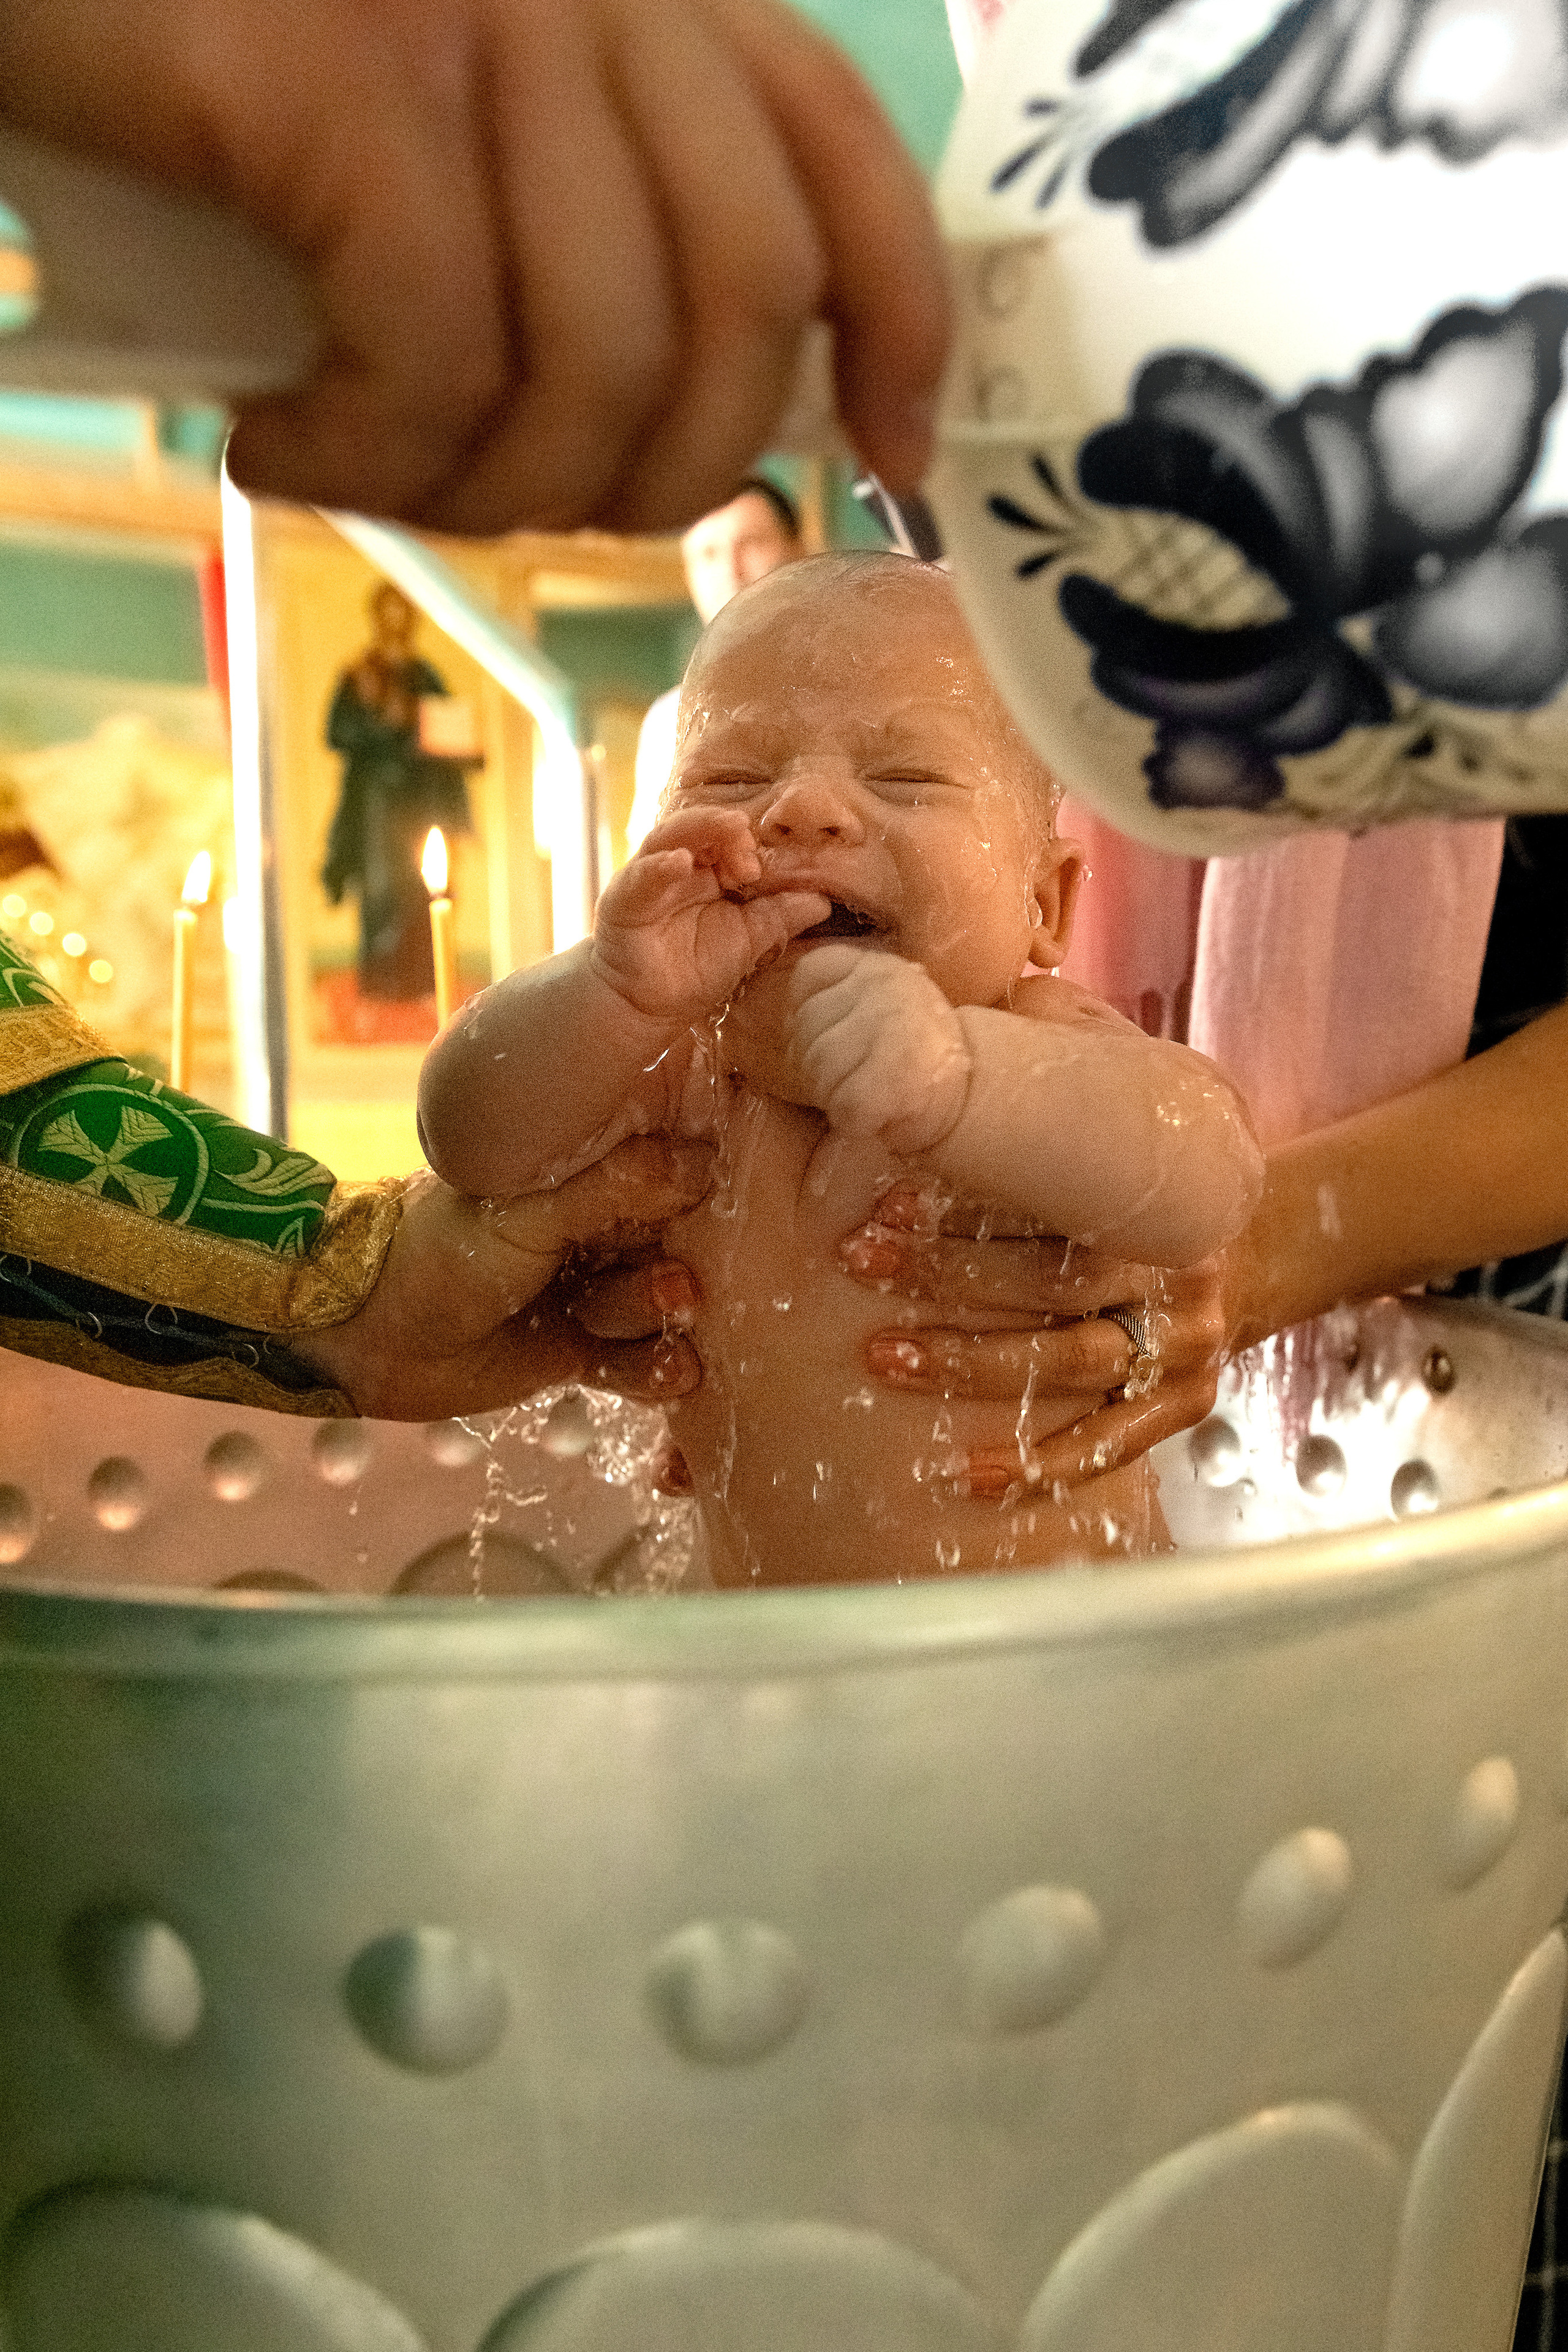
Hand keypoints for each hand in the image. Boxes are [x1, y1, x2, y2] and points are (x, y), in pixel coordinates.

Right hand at [0, 0, 949, 531]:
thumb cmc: (222, 60)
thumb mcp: (452, 132)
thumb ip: (590, 219)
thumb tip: (690, 419)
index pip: (843, 160)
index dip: (899, 330)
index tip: (891, 456)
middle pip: (746, 305)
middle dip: (661, 474)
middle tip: (530, 504)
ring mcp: (482, 23)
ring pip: (602, 367)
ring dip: (492, 494)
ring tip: (376, 476)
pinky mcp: (359, 91)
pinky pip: (440, 366)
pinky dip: (365, 462)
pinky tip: (278, 448)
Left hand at [293, 1135, 713, 1419]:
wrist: (366, 1335)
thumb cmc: (437, 1251)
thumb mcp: (528, 1211)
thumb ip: (616, 1186)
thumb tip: (704, 1163)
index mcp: (584, 1170)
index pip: (671, 1170)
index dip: (706, 1193)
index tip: (728, 1215)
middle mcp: (598, 1224)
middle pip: (680, 1246)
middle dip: (682, 1271)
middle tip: (672, 1287)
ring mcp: (592, 1287)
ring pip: (662, 1308)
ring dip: (653, 1320)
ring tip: (630, 1320)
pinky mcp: (582, 1350)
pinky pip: (641, 1362)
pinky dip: (656, 1370)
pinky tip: (671, 1371)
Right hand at [593, 808, 828, 1022]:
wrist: (649, 1006)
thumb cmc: (696, 969)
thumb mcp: (749, 940)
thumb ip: (780, 916)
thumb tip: (823, 900)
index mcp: (711, 869)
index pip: (733, 838)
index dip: (753, 843)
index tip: (769, 865)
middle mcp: (680, 865)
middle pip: (704, 827)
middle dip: (731, 829)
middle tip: (752, 843)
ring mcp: (650, 877)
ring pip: (672, 836)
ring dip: (702, 829)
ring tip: (731, 828)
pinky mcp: (624, 898)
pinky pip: (643, 875)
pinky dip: (660, 866)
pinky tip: (679, 862)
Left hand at [728, 943, 971, 1148]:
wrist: (976, 1095)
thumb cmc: (916, 1054)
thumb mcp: (883, 1003)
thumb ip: (840, 995)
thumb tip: (786, 1018)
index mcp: (877, 966)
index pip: (808, 975)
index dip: (808, 1015)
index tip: (836, 1037)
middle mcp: (883, 986)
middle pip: (805, 1029)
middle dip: (819, 1065)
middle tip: (858, 1076)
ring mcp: (890, 1028)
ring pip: (817, 1069)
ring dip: (834, 1095)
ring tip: (870, 1092)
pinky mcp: (894, 1077)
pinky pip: (842, 1106)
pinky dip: (853, 1122)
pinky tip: (878, 1115)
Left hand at [841, 1183, 1232, 1494]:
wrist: (1259, 1253)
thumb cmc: (1148, 1203)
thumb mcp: (1118, 1159)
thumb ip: (1048, 1154)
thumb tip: (918, 1122)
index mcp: (1161, 1202)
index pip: (1057, 1201)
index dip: (967, 1203)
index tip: (887, 1202)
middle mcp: (1178, 1276)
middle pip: (1055, 1281)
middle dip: (947, 1272)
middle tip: (859, 1259)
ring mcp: (1186, 1349)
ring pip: (1070, 1363)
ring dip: (969, 1364)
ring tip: (884, 1356)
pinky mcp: (1187, 1408)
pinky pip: (1106, 1447)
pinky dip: (1034, 1465)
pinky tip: (963, 1475)